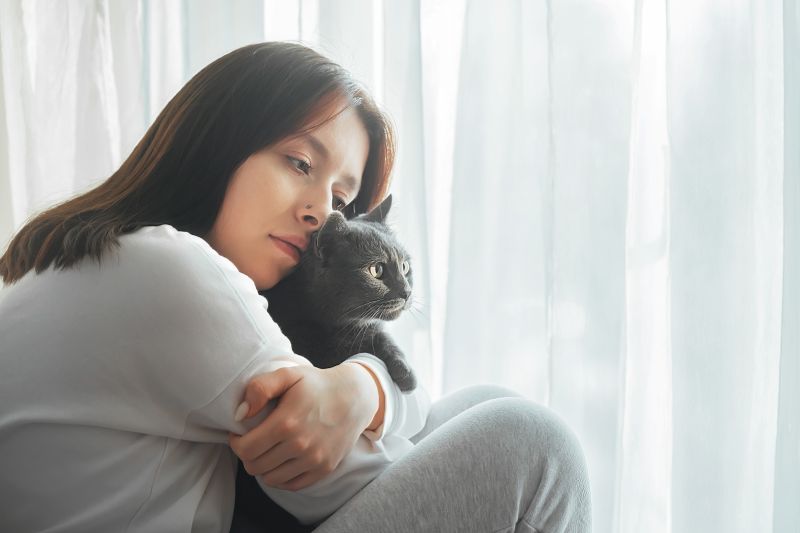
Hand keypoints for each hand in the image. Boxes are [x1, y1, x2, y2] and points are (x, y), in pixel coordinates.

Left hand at [228, 363, 377, 490]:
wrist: (355, 397)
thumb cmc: (317, 385)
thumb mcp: (288, 374)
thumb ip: (260, 388)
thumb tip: (240, 414)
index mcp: (286, 423)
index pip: (245, 449)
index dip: (236, 443)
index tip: (240, 433)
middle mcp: (300, 446)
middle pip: (255, 467)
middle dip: (247, 455)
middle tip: (253, 441)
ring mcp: (314, 460)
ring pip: (270, 479)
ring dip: (263, 466)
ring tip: (268, 450)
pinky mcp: (324, 469)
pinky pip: (291, 485)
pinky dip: (281, 477)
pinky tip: (282, 460)